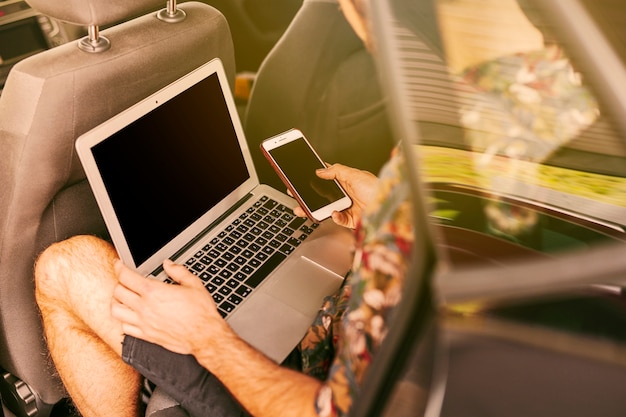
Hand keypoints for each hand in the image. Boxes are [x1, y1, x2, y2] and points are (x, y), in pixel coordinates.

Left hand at [111, 259, 227, 354]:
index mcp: (154, 292)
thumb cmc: (201, 312)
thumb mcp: (194, 284)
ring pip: (116, 310)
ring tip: (122, 298)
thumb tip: (168, 264)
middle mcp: (145, 307)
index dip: (119, 267)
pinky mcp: (146, 336)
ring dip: (116, 301)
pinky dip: (124, 320)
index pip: (126, 277)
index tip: (119, 264)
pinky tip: (130, 316)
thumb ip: (178, 271)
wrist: (204, 336)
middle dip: (119, 282)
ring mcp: (143, 323)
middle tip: (124, 280)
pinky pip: (125, 327)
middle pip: (118, 292)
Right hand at [293, 163, 377, 228]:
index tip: (301, 179)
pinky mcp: (350, 219)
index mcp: (346, 181)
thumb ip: (336, 170)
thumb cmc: (377, 188)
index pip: (326, 179)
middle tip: (296, 195)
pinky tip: (333, 213)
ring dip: (314, 209)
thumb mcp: (355, 174)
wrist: (389, 207)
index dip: (313, 179)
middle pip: (322, 195)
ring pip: (325, 208)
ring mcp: (347, 207)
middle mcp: (345, 194)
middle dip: (308, 196)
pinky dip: (334, 217)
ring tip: (304, 208)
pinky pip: (337, 219)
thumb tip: (320, 169)